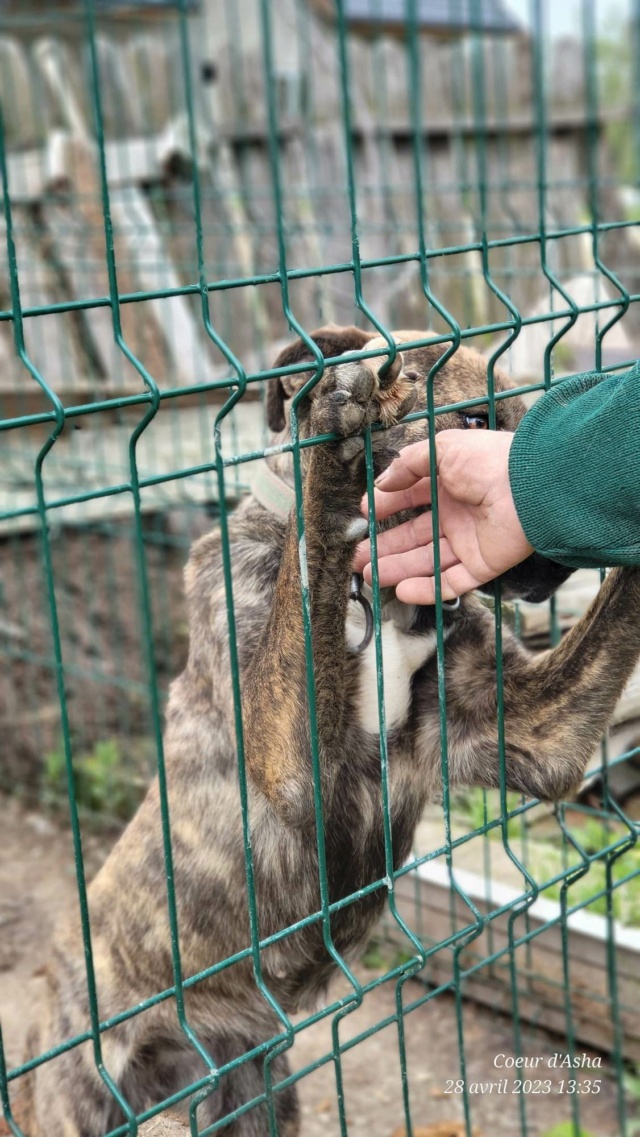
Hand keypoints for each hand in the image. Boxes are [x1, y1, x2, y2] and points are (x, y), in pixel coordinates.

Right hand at [353, 429, 533, 603]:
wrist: (532, 486)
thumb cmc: (488, 461)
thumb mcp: (442, 449)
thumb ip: (408, 464)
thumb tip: (381, 484)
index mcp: (450, 484)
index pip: (412, 498)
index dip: (387, 506)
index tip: (364, 514)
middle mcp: (458, 514)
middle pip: (414, 536)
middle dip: (385, 546)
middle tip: (357, 557)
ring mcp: (470, 542)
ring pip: (427, 562)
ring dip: (397, 569)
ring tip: (368, 574)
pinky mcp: (483, 565)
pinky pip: (452, 583)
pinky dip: (427, 590)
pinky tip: (401, 591)